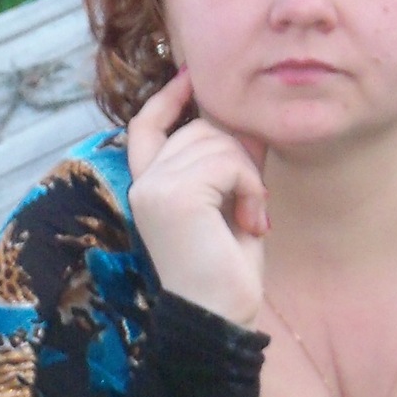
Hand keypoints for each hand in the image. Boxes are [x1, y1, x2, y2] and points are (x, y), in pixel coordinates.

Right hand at [126, 66, 269, 326]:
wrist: (218, 319)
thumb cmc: (226, 275)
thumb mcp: (229, 208)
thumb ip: (228, 166)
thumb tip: (246, 123)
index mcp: (148, 188)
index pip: (147, 127)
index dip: (169, 99)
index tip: (190, 76)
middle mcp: (143, 183)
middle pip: (199, 131)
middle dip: (238, 156)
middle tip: (253, 204)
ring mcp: (154, 187)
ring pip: (216, 142)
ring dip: (248, 176)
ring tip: (252, 218)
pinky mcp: (173, 194)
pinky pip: (226, 161)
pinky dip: (250, 187)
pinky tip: (252, 222)